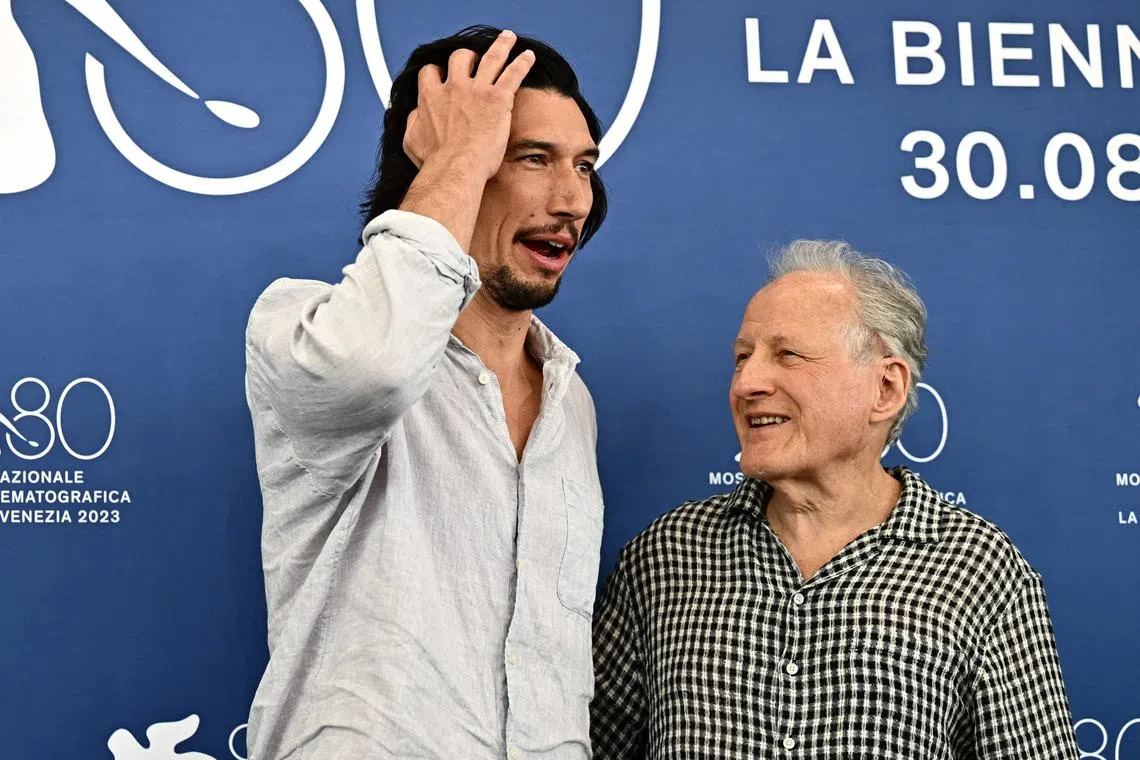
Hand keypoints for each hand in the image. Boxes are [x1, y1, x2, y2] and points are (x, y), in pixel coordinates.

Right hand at [403, 30, 535, 180]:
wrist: (454, 168)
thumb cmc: (434, 161)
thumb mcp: (411, 140)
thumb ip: (413, 122)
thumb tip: (416, 115)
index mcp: (431, 96)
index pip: (431, 72)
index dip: (437, 72)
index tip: (442, 76)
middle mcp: (454, 87)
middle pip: (460, 58)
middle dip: (467, 57)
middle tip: (475, 61)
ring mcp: (477, 91)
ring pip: (491, 58)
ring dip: (501, 46)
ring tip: (508, 38)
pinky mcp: (498, 99)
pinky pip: (513, 73)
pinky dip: (522, 63)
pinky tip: (528, 56)